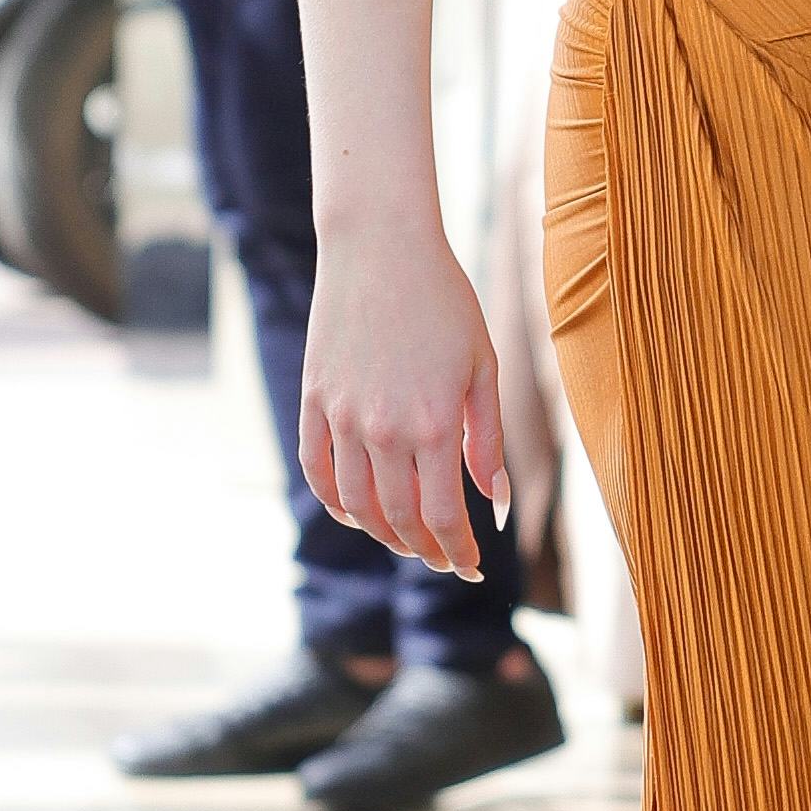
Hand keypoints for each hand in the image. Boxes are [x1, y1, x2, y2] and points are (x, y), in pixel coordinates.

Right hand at [303, 221, 508, 582]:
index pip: (442, 515)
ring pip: (355, 505)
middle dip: (425, 550)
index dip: (457, 550)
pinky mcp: (314, 399)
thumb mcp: (482, 365)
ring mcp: (342, 416)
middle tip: (444, 560)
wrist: (381, 246)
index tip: (472, 564)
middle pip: (399, 520)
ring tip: (407, 541)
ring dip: (382, 535)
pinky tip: (355, 513)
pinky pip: (317, 470)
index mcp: (433, 423)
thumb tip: (495, 501)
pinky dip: (334, 502)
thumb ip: (487, 438)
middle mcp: (383, 428)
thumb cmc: (445, 301)